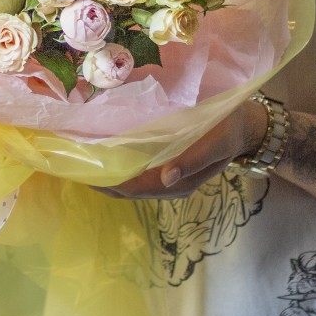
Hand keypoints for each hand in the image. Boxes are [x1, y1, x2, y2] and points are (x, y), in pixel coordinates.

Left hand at [95, 99, 267, 200]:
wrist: (246, 126)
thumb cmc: (230, 128)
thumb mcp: (218, 141)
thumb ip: (194, 160)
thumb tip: (166, 177)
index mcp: (179, 181)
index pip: (134, 187)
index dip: (108, 182)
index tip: (83, 171)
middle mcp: (168, 183)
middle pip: (125, 189)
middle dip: (98, 181)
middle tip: (70, 165)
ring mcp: (165, 176)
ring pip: (127, 183)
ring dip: (104, 175)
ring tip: (78, 161)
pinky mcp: (164, 165)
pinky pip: (134, 171)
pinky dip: (115, 165)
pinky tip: (100, 154)